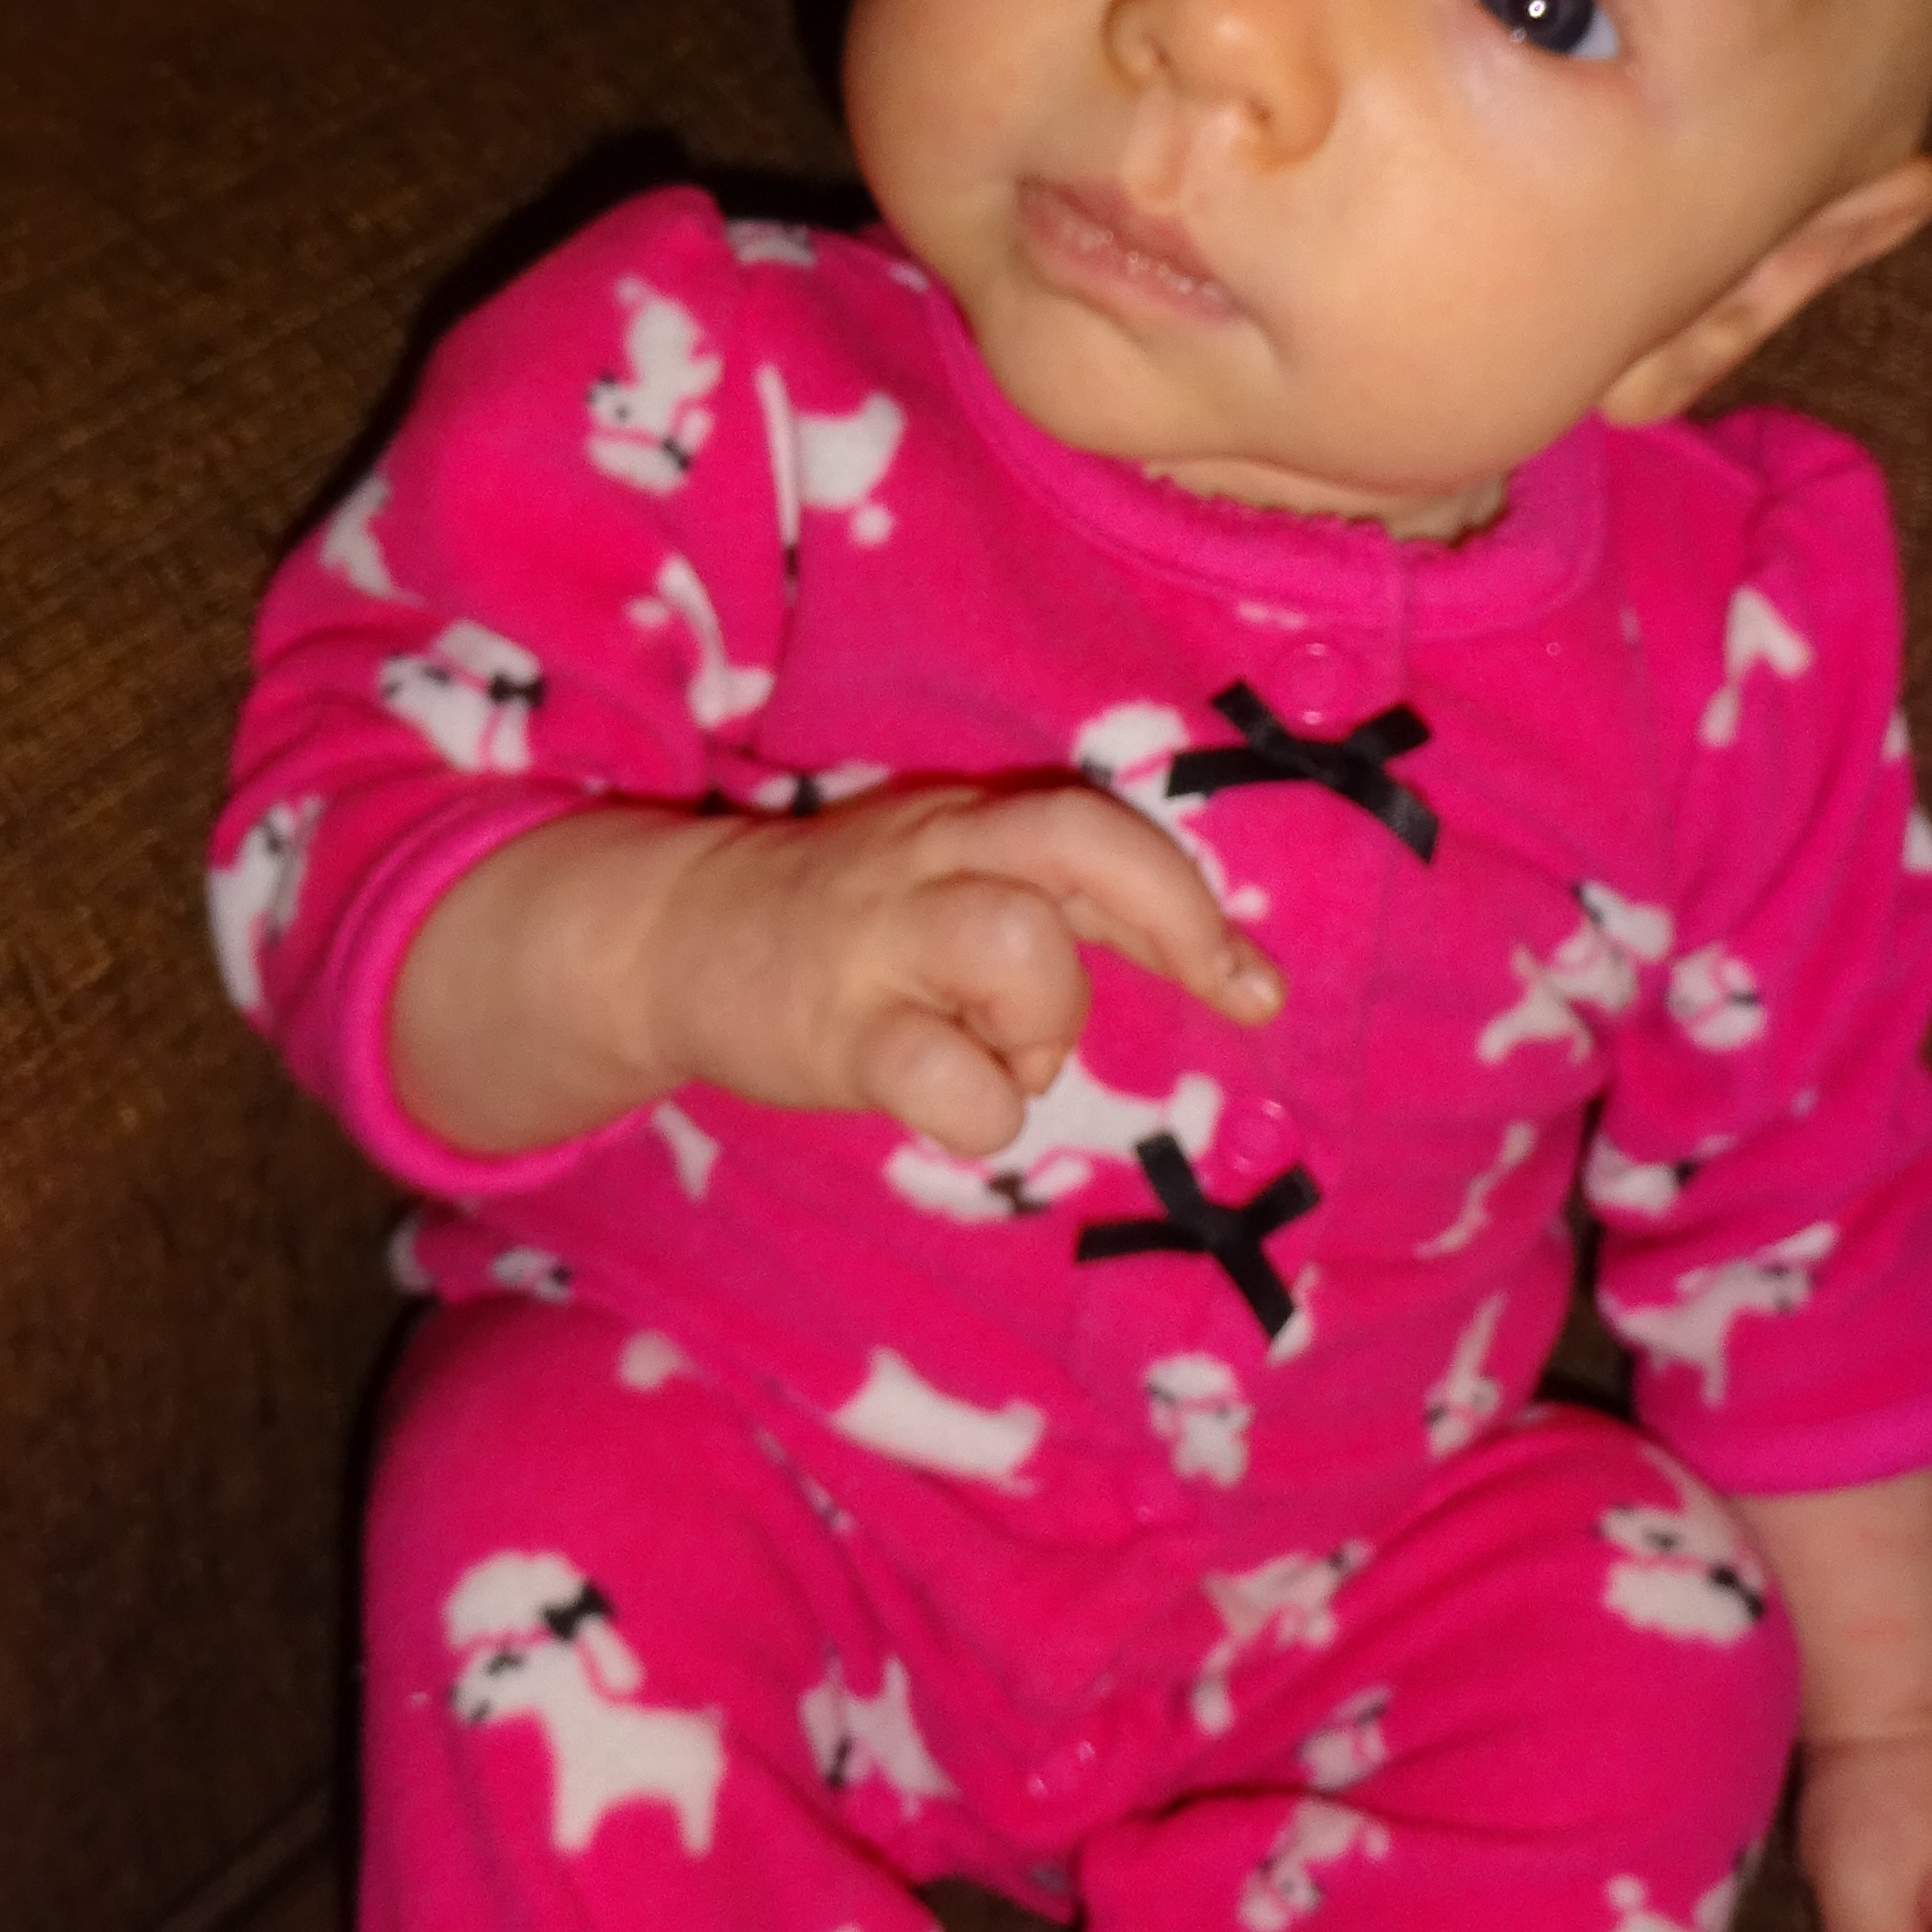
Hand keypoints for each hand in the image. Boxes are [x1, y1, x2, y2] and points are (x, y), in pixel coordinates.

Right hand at [645, 776, 1281, 1155]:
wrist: (675, 938)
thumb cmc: (853, 928)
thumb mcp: (961, 881)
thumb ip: (1078, 912)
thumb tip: (1234, 970)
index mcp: (971, 823)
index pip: (1098, 827)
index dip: (1192, 904)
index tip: (1256, 987)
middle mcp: (929, 858)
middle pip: (1075, 849)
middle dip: (1168, 924)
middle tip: (1208, 989)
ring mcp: (876, 939)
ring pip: (1018, 945)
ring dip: (1046, 1021)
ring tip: (1004, 1050)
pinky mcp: (830, 1029)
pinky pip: (946, 1077)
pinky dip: (982, 1109)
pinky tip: (950, 1099)